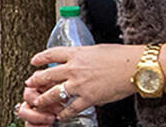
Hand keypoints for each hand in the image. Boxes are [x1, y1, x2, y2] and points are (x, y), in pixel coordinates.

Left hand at [16, 44, 144, 121]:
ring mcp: (80, 84)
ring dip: (44, 99)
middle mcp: (74, 68)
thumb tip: (82, 58)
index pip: (51, 54)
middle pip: (47, 75)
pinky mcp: (89, 97)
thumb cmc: (122, 56)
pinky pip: (71, 108)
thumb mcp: (98, 50)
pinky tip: (60, 116)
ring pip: (54, 93)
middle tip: (29, 83)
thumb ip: (86, 56)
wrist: (135, 66)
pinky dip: (64, 113)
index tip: (34, 61)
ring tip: (38, 102)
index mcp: (77, 54)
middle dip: (35, 80)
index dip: (40, 58)